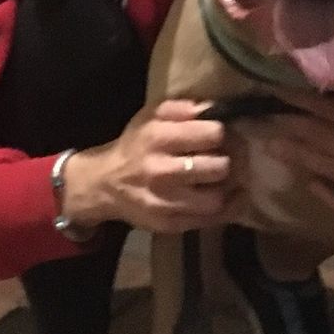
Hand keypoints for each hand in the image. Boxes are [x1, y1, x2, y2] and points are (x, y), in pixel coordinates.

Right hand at [62, 100, 238, 233]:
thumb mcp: (150, 116)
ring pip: (216, 199)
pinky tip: (228, 198)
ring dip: (225, 188)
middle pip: (218, 167)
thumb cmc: (134, 146)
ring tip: (222, 180)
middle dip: (227, 161)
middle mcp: (161, 171)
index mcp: (157, 138)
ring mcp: (165, 202)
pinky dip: (225, 209)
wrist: (104, 184)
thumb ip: (181, 109)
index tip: (220, 137)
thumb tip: (212, 108)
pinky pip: (210, 220)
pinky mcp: (169, 224)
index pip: (212, 134)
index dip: (222, 134)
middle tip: (226, 159)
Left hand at [272, 66, 333, 218]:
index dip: (298, 102)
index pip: (329, 112)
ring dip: (299, 159)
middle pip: (324, 143)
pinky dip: (331, 196)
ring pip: (333, 171)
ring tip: (271, 147)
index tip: (272, 94)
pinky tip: (312, 182)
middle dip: (288, 130)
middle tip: (256, 123)